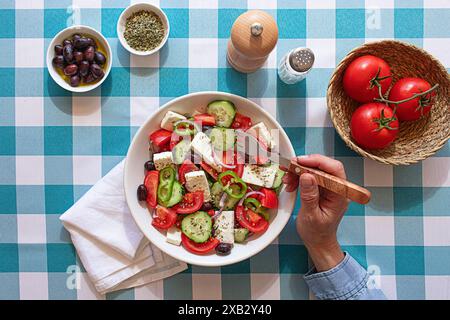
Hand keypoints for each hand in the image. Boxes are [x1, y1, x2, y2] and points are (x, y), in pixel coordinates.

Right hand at [282, 154, 348, 271]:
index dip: (318, 162)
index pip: (334, 170)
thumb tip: (306, 176)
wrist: (318, 241)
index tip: (301, 161)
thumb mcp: (311, 215)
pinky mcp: (320, 188)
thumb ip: (309, 195)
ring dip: (299, 171)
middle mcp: (336, 188)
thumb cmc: (317, 232)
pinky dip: (298, 176)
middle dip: (305, 165)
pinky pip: (310, 176)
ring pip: (315, 170)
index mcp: (340, 194)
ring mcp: (328, 187)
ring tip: (287, 179)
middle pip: (323, 167)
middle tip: (289, 167)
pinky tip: (290, 182)